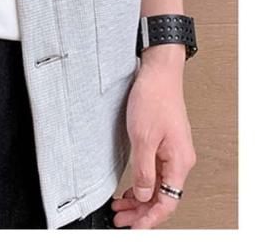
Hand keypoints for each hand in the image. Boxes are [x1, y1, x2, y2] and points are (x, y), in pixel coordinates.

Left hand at [111, 48, 196, 228]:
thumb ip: (144, 170)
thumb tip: (144, 196)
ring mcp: (173, 151)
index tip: (133, 228)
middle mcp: (180, 159)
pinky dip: (142, 184)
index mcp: (179, 161)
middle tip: (120, 221)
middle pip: (163, 197)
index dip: (150, 219)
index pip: (168, 202)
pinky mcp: (164, 143)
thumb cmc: (153, 98)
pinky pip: (156, 172)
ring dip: (140, 199)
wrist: (158, 72)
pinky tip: (130, 189)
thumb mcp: (142, 137)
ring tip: (120, 208)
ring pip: (158, 186)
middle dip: (141, 213)